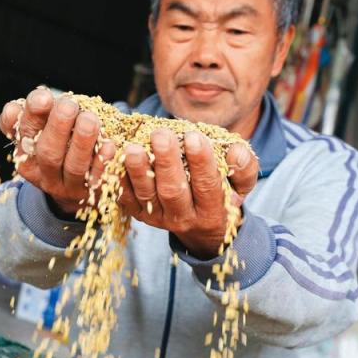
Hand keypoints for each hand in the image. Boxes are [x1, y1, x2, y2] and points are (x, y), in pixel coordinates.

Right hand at [0, 87, 115, 215]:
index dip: (31, 115)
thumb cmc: (58, 143)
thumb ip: (35, 113)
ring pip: (73, 166)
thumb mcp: (42, 128)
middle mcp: (43, 172)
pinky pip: (97, 178)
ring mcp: (67, 185)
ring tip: (90, 119)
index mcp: (26, 152)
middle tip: (69, 106)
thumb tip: (20, 105)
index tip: (44, 97)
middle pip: (48, 152)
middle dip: (58, 127)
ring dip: (82, 142)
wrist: (75, 185)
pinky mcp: (90, 192)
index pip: (23, 133)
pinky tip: (109, 144)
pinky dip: (103, 161)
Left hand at [119, 128, 258, 257]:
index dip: (201, 162)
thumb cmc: (222, 191)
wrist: (199, 223)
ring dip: (137, 171)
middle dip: (166, 162)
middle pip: (173, 191)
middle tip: (161, 135)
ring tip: (133, 147)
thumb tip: (237, 151)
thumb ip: (244, 167)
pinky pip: (125, 197)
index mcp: (211, 211)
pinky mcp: (138, 212)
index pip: (207, 186)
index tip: (195, 136)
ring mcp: (157, 217)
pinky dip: (117, 177)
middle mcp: (183, 218)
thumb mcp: (240, 183)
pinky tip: (113, 155)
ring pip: (145, 195)